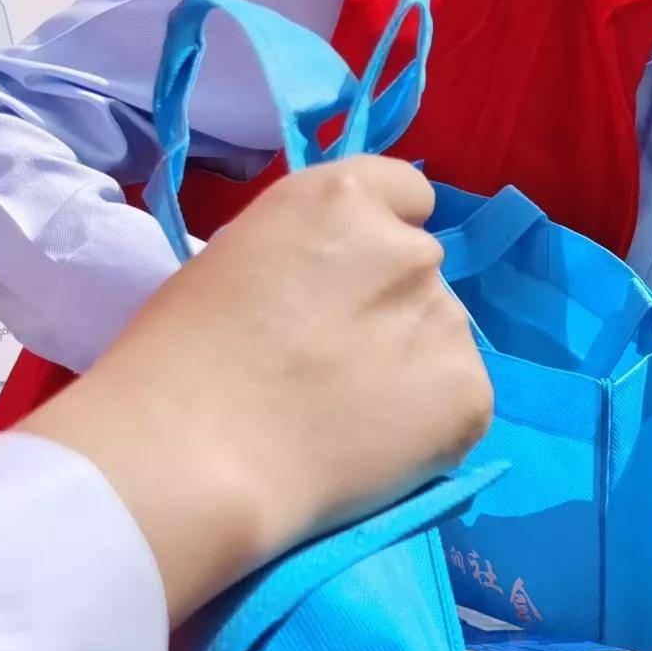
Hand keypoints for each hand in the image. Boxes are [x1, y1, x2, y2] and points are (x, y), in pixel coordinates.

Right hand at [22, 157, 491, 622]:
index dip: (381, 234)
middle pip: (420, 271)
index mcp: (344, 198)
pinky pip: (458, 400)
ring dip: (411, 363)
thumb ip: (306, 256)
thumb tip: (334, 286)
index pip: (406, 193)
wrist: (194, 456)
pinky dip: (428, 422)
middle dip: (389, 305)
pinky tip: (369, 448)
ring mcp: (450, 321)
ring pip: (441, 336)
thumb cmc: (180, 357)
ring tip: (342, 414)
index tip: (353, 275)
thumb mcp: (235, 260)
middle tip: (331, 363)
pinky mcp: (471, 394)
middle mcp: (412, 249)